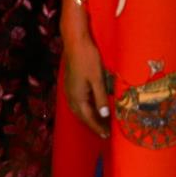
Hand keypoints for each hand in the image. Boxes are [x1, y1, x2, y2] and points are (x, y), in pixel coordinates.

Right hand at [60, 7, 111, 137]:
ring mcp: (69, 89)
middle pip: (82, 116)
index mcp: (77, 97)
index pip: (88, 118)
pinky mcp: (70, 83)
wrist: (75, 41)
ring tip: (100, 121)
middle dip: (93, 124)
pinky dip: (85, 108)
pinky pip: (77, 102)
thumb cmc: (88, 58)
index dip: (98, 127)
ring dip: (89, 116)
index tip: (106, 135)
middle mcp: (71, 96)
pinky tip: (92, 105)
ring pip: (79, 109)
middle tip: (105, 131)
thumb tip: (104, 115)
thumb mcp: (98, 79)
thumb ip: (101, 98)